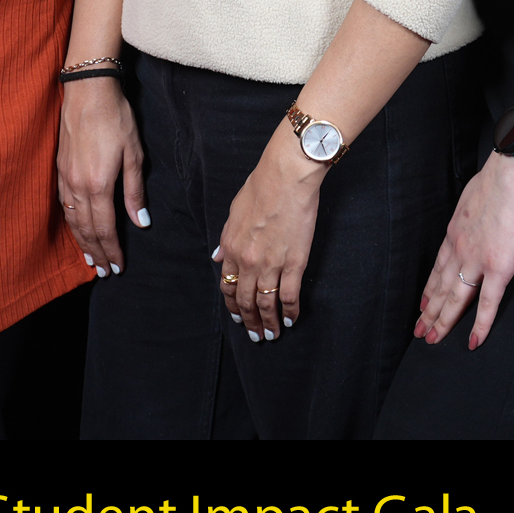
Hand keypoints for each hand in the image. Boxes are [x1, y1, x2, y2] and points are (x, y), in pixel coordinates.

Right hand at [57, 75, 146, 275]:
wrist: (87, 90)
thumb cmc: (116, 118)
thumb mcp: (134, 153)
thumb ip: (135, 191)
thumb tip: (140, 222)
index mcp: (99, 185)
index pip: (106, 228)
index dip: (112, 250)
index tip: (118, 267)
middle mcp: (78, 186)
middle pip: (87, 230)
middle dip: (97, 253)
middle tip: (105, 272)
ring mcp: (65, 178)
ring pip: (72, 220)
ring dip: (81, 243)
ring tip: (90, 259)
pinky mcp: (59, 169)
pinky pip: (64, 205)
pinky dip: (71, 223)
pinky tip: (76, 229)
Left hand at [215, 128, 324, 340]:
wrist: (286, 177)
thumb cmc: (262, 187)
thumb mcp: (234, 212)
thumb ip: (226, 238)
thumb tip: (219, 258)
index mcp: (232, 247)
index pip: (228, 286)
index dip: (232, 305)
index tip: (237, 316)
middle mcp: (248, 261)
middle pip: (246, 301)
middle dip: (249, 322)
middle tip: (255, 335)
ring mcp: (271, 264)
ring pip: (266, 304)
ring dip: (269, 323)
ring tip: (272, 335)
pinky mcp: (294, 263)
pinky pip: (289, 295)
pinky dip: (290, 311)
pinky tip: (292, 319)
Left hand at [414, 153, 513, 349]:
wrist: (511, 176)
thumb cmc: (497, 180)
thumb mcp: (471, 198)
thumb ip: (470, 215)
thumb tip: (473, 217)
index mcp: (455, 233)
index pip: (437, 267)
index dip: (429, 288)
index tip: (422, 302)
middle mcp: (459, 250)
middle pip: (440, 287)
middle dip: (429, 311)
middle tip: (419, 330)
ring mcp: (477, 261)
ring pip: (455, 299)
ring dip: (443, 322)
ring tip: (433, 340)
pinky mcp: (499, 268)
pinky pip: (488, 303)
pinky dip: (480, 325)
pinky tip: (473, 341)